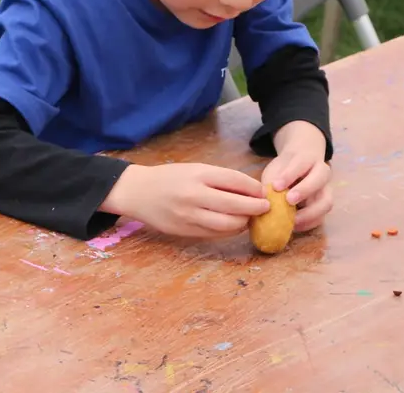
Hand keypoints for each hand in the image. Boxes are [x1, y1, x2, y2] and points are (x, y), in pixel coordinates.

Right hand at [101, 163, 269, 237]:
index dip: (254, 188)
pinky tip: (234, 226)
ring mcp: (189, 215)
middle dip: (255, 208)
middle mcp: (194, 195)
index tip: (263, 192)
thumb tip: (251, 190)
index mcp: (198, 174)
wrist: (138, 192)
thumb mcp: (194, 169)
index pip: (235, 181)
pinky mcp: (185, 231)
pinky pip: (214, 234)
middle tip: (265, 208)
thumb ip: (219, 179)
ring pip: (227, 224)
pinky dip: (229, 231)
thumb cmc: (170, 177)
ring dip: (244, 222)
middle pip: (235, 205)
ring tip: (250, 218)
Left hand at [264, 121, 332, 231]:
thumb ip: (271, 182)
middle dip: (304, 191)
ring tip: (292, 221)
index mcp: (308, 159)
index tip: (276, 186)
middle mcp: (322, 173)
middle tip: (289, 200)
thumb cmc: (285, 169)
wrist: (301, 167)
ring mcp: (326, 190)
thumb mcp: (275, 170)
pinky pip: (322, 217)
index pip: (300, 164)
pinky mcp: (324, 206)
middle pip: (319, 179)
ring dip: (310, 213)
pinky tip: (294, 226)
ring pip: (326, 202)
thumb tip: (261, 200)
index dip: (289, 175)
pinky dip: (308, 224)